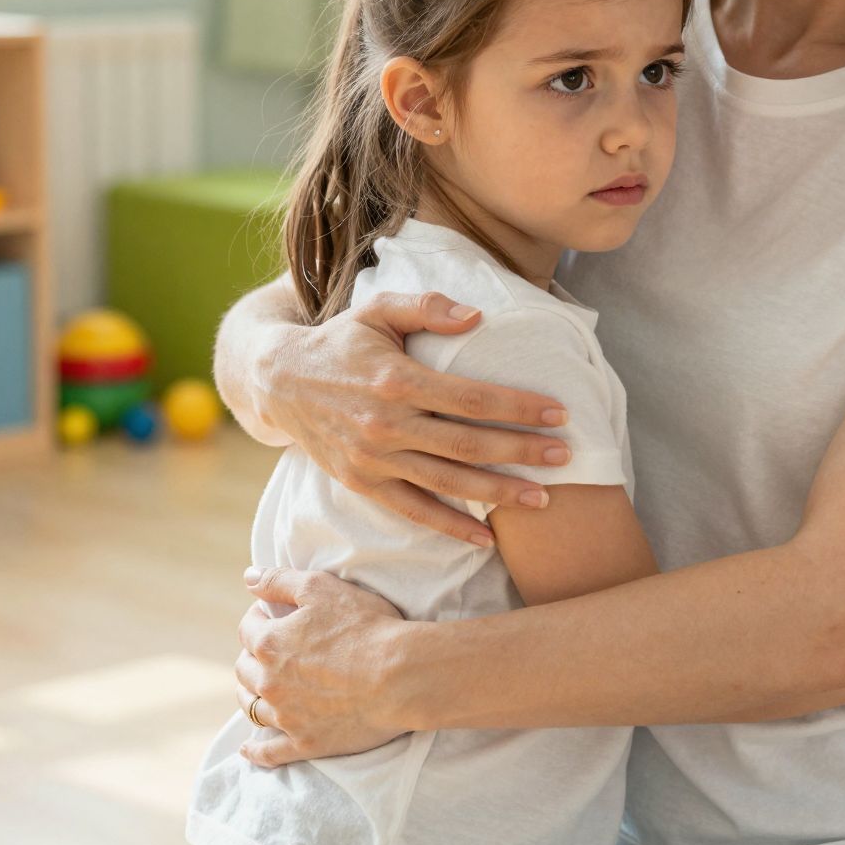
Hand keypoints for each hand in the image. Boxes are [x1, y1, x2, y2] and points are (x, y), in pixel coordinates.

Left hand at [235, 566, 410, 765]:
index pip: (248, 628)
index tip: (273, 613)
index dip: (259, 616)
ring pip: (251, 707)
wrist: (400, 676)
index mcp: (269, 643)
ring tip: (260, 688)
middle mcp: (269, 682)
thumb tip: (247, 577)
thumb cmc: (366, 627)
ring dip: (250, 695)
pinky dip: (255, 751)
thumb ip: (279, 581)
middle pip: (244, 669)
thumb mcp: (322, 588)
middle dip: (252, 656)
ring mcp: (285, 717)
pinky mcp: (305, 743)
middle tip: (270, 650)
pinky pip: (269, 753)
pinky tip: (249, 749)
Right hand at [259, 291, 571, 546]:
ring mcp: (372, 460)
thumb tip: (477, 317)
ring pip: (447, 483)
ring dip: (498, 494)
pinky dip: (450, 527)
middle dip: (522, 452)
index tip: (559, 413)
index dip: (518, 407)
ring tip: (543, 499)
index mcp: (396, 380)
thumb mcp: (376, 309)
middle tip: (567, 456)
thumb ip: (426, 307)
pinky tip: (486, 538)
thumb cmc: (339, 341)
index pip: (471, 399)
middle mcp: (385, 425)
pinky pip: (413, 511)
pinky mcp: (362, 484)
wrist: (276, 382)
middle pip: (468, 445)